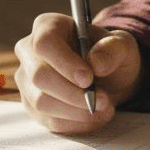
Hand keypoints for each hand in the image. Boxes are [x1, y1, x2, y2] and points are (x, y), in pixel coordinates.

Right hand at [14, 13, 142, 133]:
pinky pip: (48, 120)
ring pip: (40, 102)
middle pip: (38, 76)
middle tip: (103, 100)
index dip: (64, 63)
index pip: (44, 43)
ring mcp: (27, 80)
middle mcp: (29, 51)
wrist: (107, 77)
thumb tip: (95, 63)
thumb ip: (113, 49)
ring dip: (76, 111)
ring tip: (103, 108)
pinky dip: (75, 123)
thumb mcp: (122, 45)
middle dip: (73, 94)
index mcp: (47, 27)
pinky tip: (93, 116)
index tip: (89, 79)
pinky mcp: (31, 105)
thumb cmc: (110, 55)